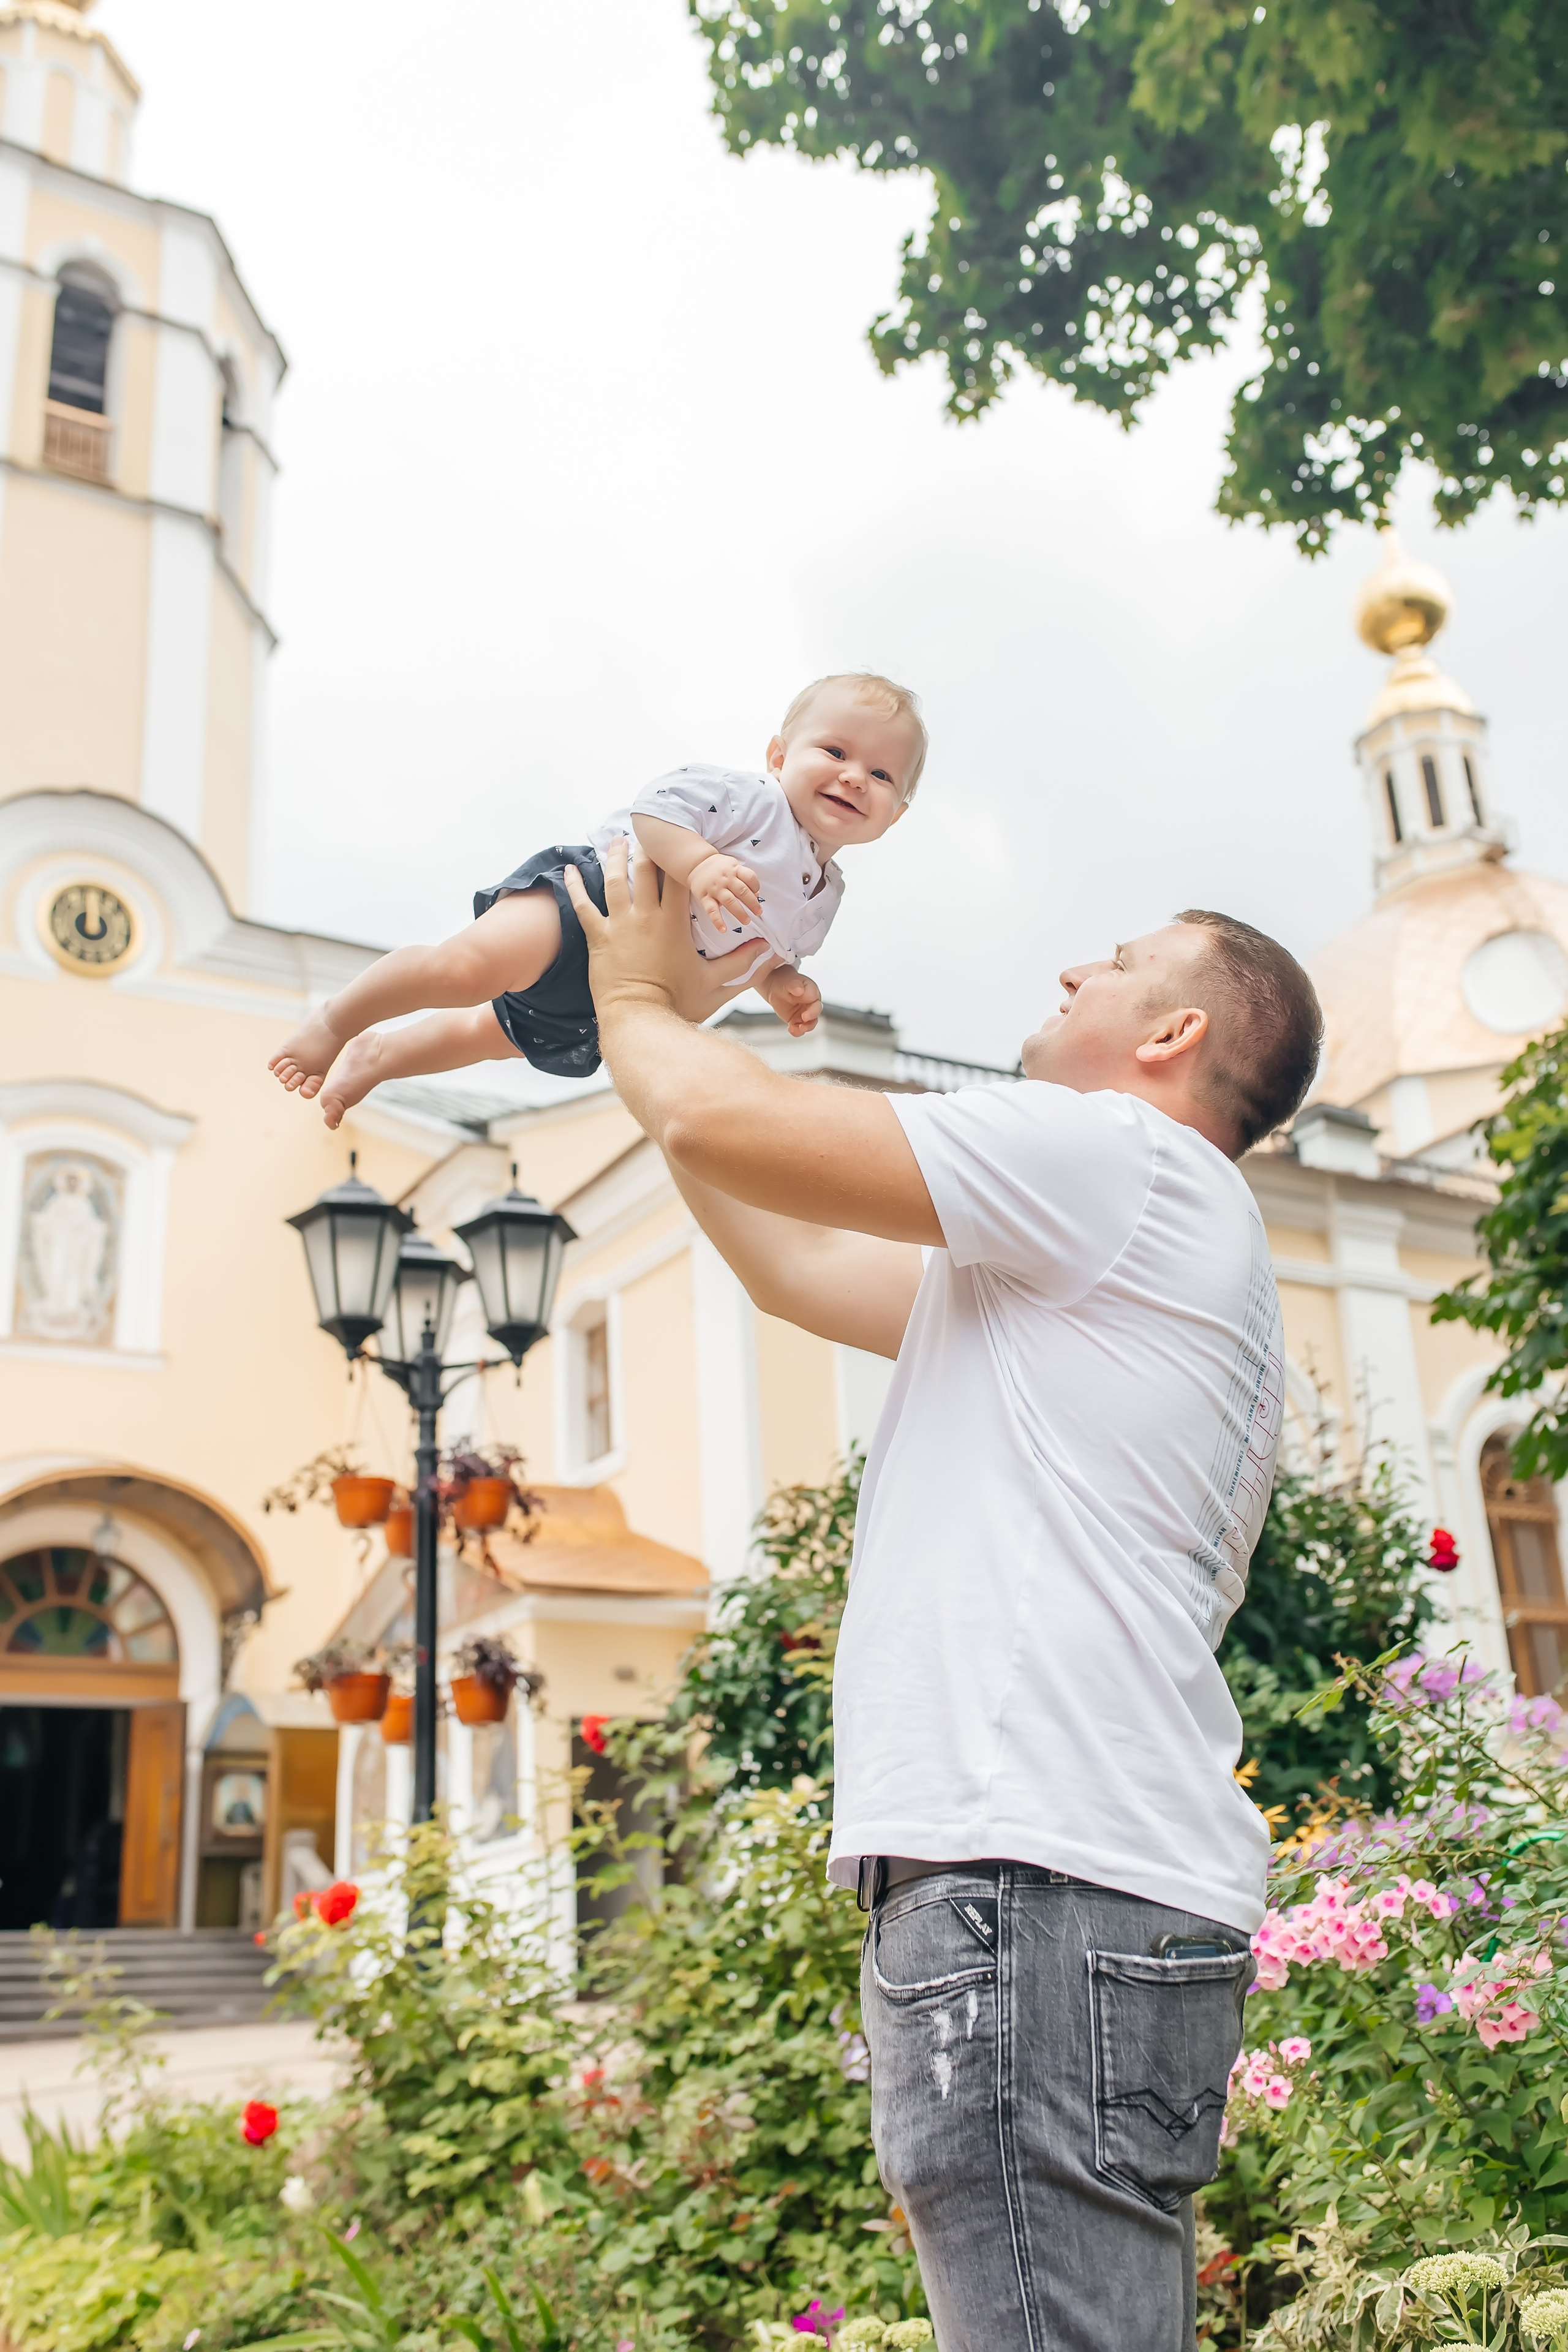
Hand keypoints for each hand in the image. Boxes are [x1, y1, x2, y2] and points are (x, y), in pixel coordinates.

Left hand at [564, 838, 757, 1024]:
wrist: (639, 1020)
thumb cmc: (677, 1004)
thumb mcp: (714, 983)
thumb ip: (740, 964)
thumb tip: (767, 951)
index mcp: (674, 923)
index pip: (679, 879)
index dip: (681, 858)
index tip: (683, 842)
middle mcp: (645, 917)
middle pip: (645, 870)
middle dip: (647, 849)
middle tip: (647, 834)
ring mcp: (619, 925)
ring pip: (614, 880)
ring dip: (616, 857)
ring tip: (618, 841)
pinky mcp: (598, 938)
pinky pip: (582, 906)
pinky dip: (574, 887)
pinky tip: (569, 869)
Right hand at [689, 851, 761, 932]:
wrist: (697, 864)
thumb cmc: (720, 868)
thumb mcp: (733, 867)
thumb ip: (744, 878)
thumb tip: (756, 894)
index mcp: (734, 870)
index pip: (750, 877)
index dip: (756, 886)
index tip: (757, 894)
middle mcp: (725, 879)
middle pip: (742, 891)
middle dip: (752, 903)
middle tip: (759, 912)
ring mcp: (715, 888)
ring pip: (729, 901)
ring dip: (739, 912)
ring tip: (746, 921)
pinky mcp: (705, 897)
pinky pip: (711, 910)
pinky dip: (717, 921)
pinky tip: (723, 929)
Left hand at [763, 968, 821, 1037]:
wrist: (777, 989)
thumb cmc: (785, 983)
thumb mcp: (788, 982)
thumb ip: (794, 985)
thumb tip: (799, 991)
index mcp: (811, 990)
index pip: (815, 997)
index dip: (812, 1005)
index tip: (806, 1012)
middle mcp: (811, 1003)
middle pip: (816, 1011)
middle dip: (812, 1016)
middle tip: (804, 1018)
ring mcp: (805, 1012)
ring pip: (811, 1022)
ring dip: (806, 1027)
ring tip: (799, 1029)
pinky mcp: (798, 1020)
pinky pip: (800, 1028)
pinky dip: (797, 1031)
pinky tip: (791, 1030)